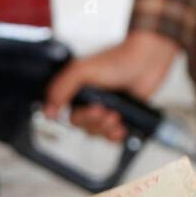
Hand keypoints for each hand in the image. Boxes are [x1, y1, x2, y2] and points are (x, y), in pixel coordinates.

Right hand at [44, 30, 179, 140]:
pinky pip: (113, 136)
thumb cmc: (117, 60)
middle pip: (84, 127)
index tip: (93, 109)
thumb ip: (62, 88)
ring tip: (117, 116)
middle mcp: (91, 101)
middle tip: (107, 111)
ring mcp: (107, 109)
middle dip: (96, 123)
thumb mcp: (82, 71)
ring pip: (99, 133)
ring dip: (107, 129)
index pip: (70, 116)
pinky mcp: (122, 116)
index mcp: (78, 91)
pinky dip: (117, 135)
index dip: (81, 118)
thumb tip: (48, 110)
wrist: (147, 60)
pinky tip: (122, 127)